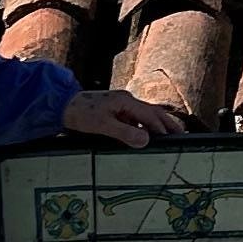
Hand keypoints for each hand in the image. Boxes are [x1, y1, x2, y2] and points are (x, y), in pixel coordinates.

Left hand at [58, 86, 189, 147]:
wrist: (61, 105)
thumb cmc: (80, 114)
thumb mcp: (102, 125)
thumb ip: (124, 133)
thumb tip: (146, 140)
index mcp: (125, 101)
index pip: (150, 115)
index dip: (162, 127)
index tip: (173, 138)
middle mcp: (126, 101)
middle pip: (151, 111)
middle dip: (166, 122)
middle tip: (181, 133)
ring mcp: (120, 105)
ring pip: (143, 115)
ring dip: (155, 125)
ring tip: (166, 136)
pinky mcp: (114, 110)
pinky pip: (134, 118)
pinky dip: (143, 126)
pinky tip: (143, 136)